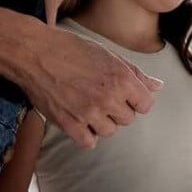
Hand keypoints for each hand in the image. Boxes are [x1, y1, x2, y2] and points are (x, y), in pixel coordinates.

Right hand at [12, 22, 160, 148]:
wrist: (34, 52)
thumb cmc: (70, 49)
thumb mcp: (108, 55)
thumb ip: (135, 73)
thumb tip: (157, 86)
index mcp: (121, 78)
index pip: (146, 104)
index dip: (136, 100)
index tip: (125, 95)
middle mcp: (108, 98)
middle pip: (128, 119)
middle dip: (118, 109)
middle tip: (100, 95)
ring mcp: (88, 112)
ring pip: (109, 131)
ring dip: (102, 122)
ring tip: (88, 105)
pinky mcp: (69, 124)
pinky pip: (89, 142)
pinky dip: (86, 135)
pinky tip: (79, 120)